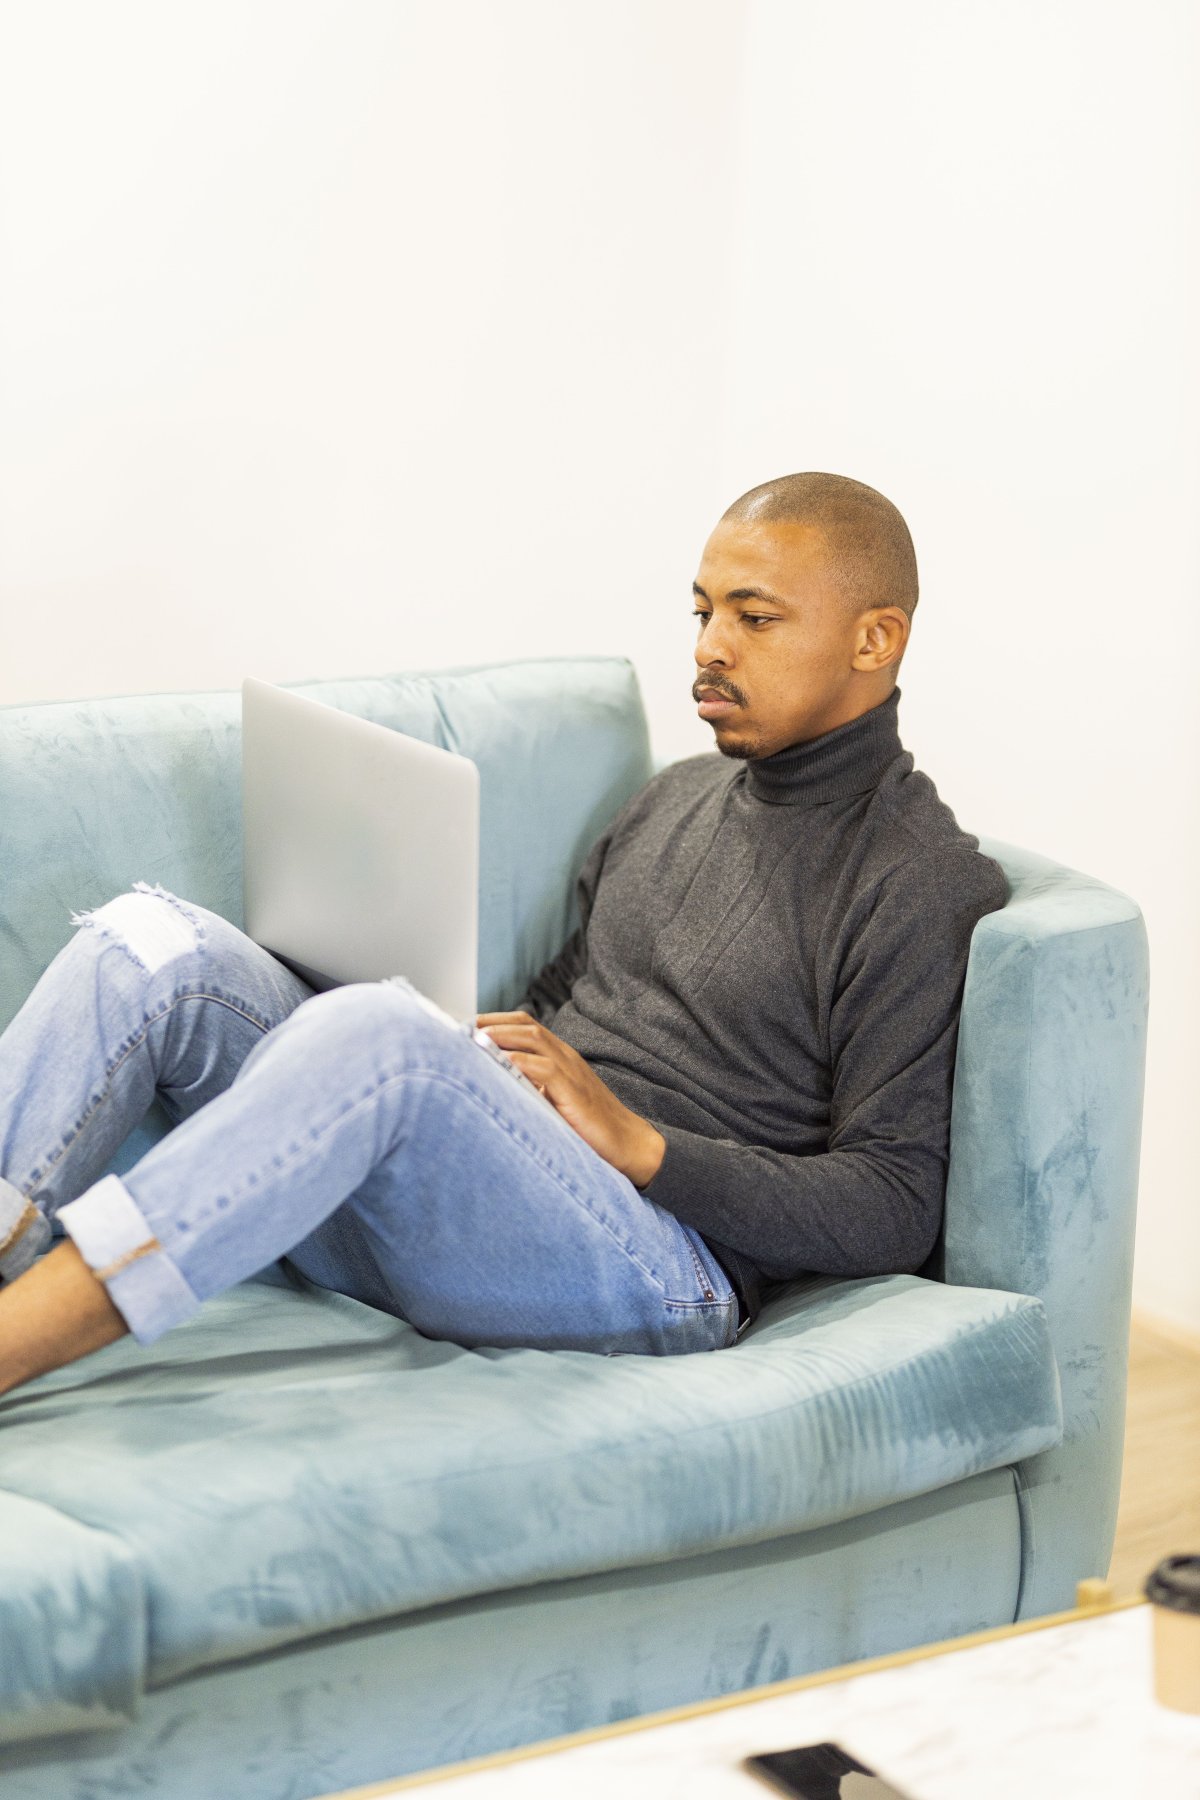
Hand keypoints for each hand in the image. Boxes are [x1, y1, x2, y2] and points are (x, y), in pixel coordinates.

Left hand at [475, 1012, 666, 1188]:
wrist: (627, 1143)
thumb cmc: (588, 1126)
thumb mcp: (554, 1100)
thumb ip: (531, 1087)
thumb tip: (493, 1085)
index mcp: (561, 1057)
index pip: (525, 1025)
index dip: (495, 1021)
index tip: (465, 1027)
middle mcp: (566, 1057)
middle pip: (526, 1025)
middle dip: (491, 1023)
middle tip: (459, 1029)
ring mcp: (572, 1071)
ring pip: (534, 1038)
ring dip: (501, 1035)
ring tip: (473, 1038)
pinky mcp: (575, 1092)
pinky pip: (546, 1069)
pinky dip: (521, 1062)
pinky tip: (501, 1063)